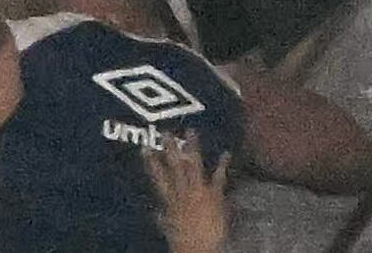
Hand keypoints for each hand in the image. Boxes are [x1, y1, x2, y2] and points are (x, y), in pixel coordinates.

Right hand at [145, 133, 230, 252]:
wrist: (200, 249)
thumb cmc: (184, 242)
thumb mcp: (169, 230)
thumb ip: (162, 219)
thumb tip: (155, 213)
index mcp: (170, 201)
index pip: (158, 178)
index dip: (151, 163)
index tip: (145, 148)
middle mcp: (184, 193)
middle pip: (174, 167)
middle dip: (170, 148)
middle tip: (166, 131)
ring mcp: (199, 192)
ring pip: (194, 166)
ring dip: (192, 148)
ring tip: (191, 131)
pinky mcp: (215, 195)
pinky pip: (219, 178)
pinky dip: (223, 165)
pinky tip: (226, 153)